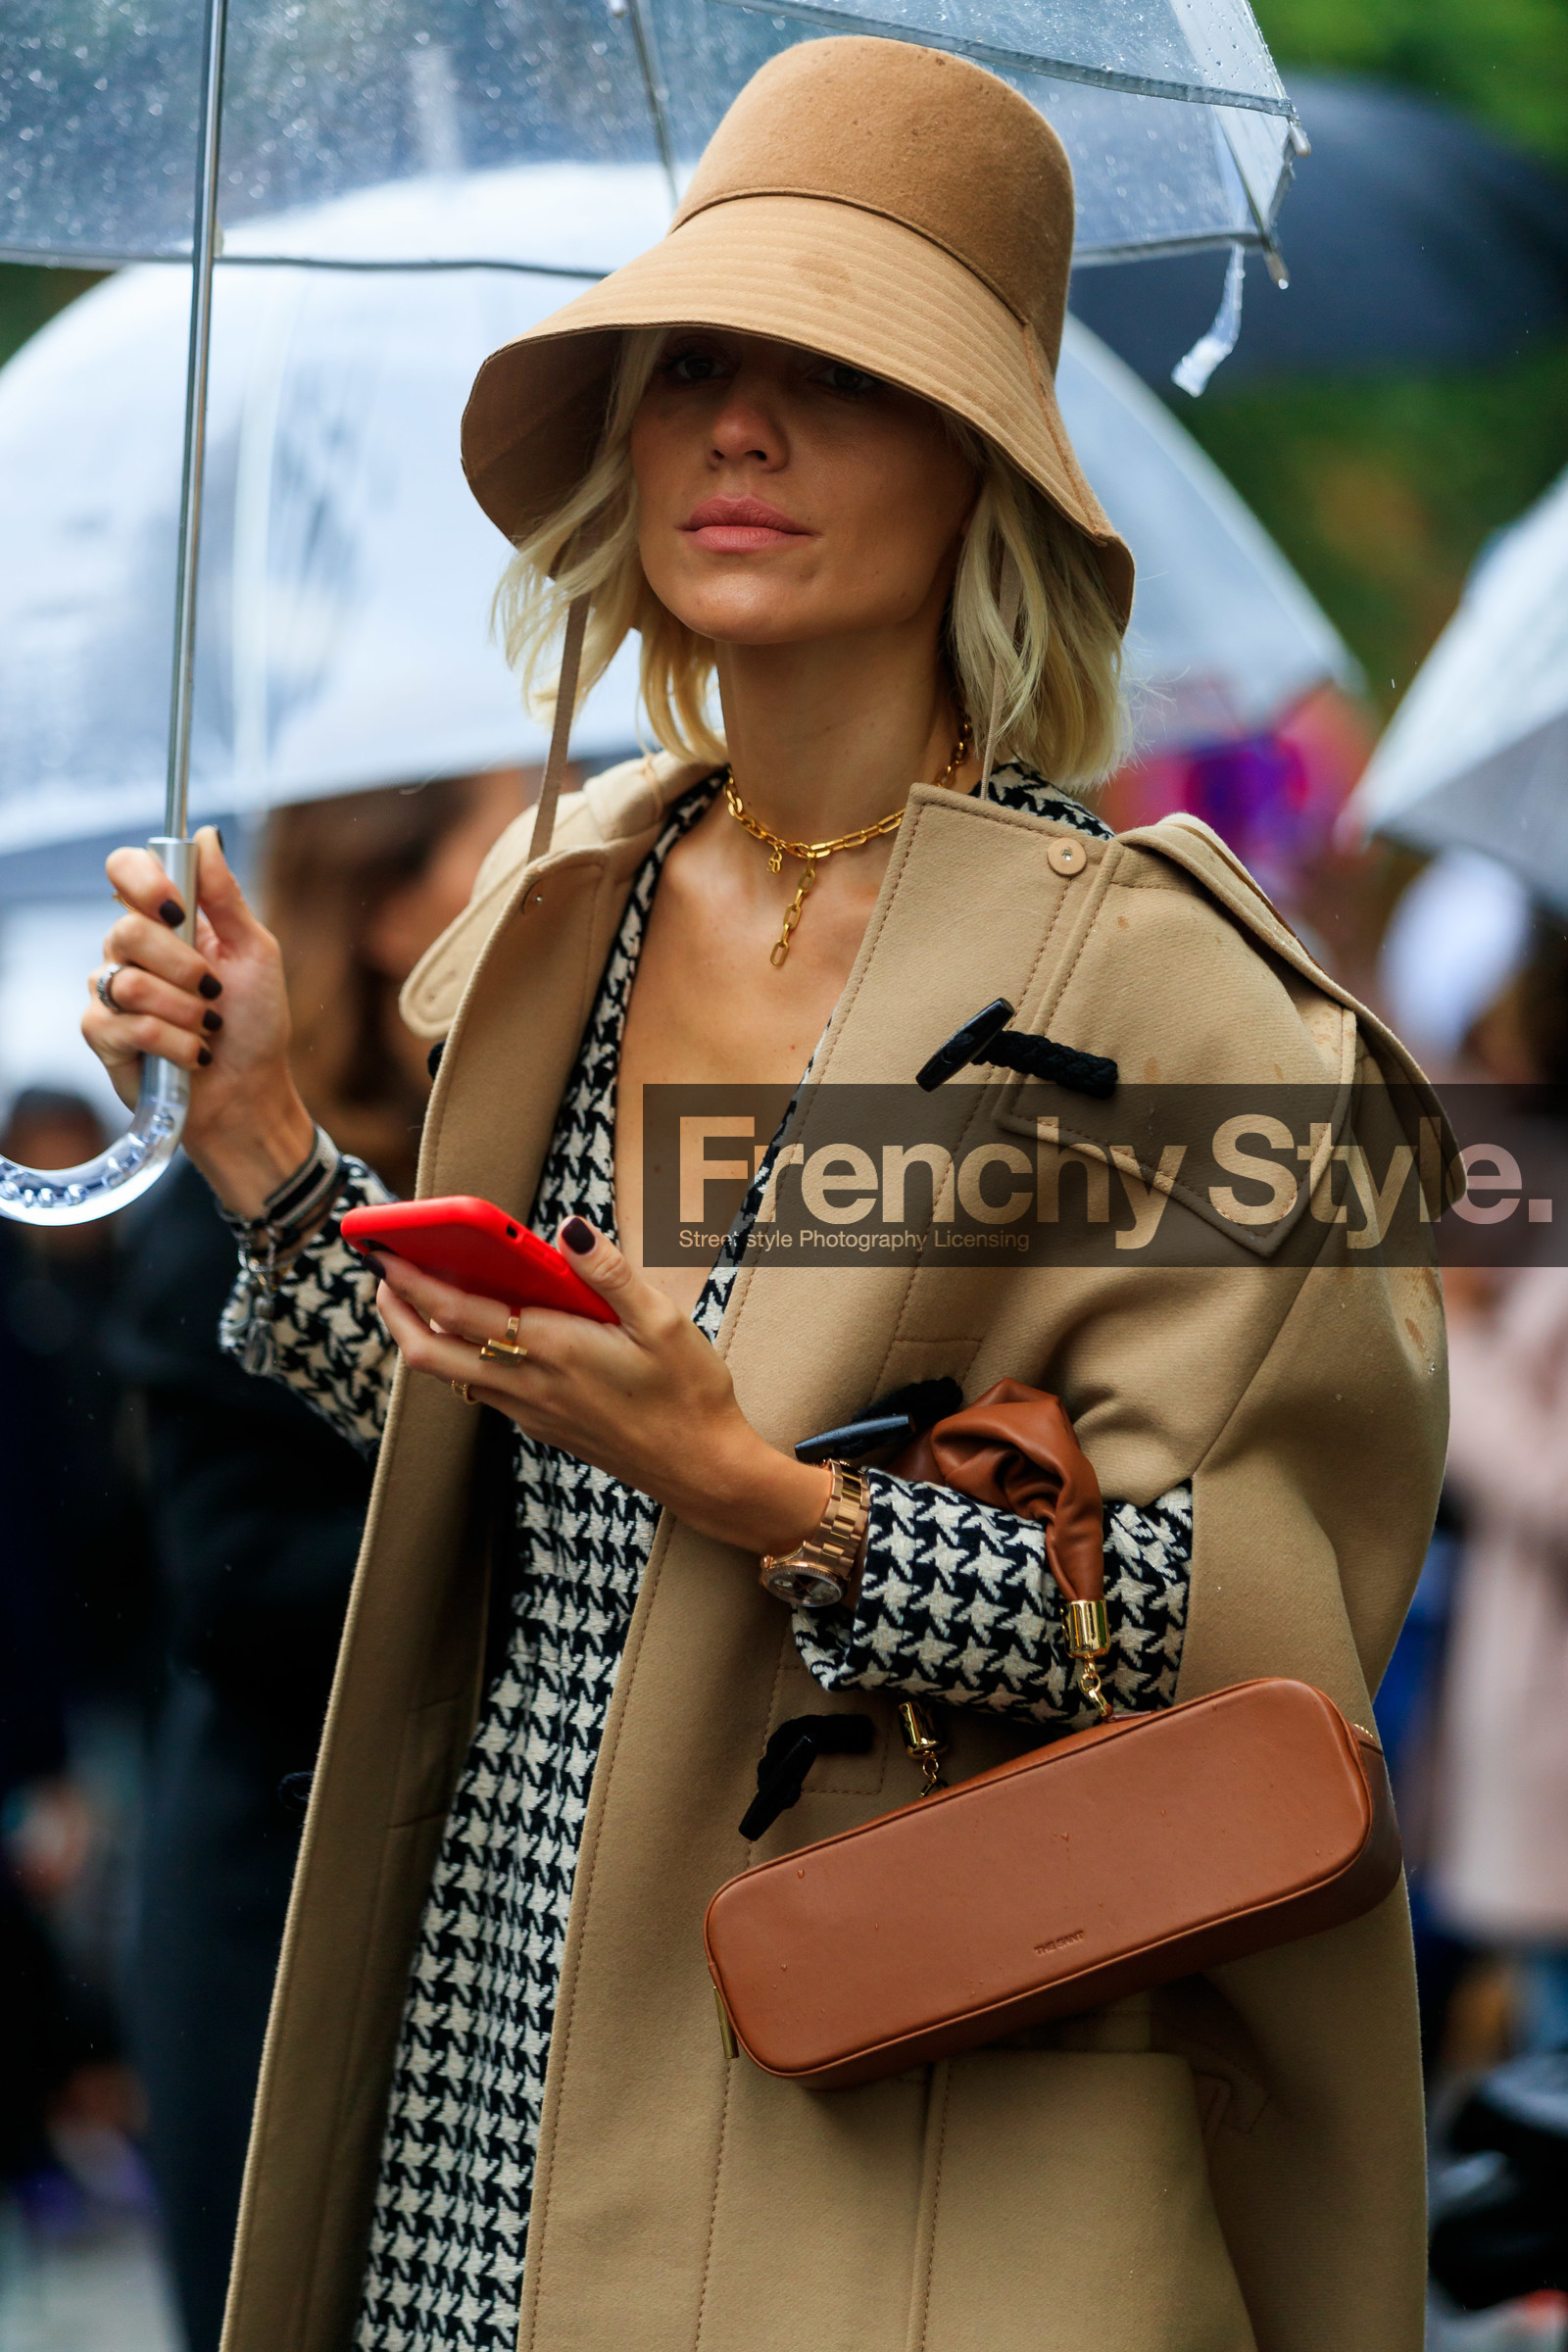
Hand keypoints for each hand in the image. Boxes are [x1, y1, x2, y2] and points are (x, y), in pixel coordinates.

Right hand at [82, 827, 315, 1215]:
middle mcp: (131, 950)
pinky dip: (174, 1043)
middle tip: (215, 992)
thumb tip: (206, 834)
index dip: (144, 880)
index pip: (125, 870)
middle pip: (126, 928)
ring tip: (208, 1029)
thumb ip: (227, 897)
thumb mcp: (256, 953)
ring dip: (186, 1012)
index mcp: (166, 921)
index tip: (178, 906)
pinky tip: (190, 1056)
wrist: (250, 1092)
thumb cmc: (256, 1024)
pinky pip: (128, 1026)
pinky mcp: (103, 1035)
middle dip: (184, 967)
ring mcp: (112, 991)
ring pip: (129, 982)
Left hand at [372, 1217, 831, 1555]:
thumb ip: (609, 1272)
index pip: (458, 1312)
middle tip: (380, 1272)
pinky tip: (479, 1332)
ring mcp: (530, 1410)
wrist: (701, 1470)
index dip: (412, 1280)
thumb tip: (567, 1228)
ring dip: (423, 1336)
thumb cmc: (687, 1393)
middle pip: (431, 1354)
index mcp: (553, 1349)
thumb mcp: (662, 1320)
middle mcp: (528, 1384)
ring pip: (451, 1375)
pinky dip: (461, 1355)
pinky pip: (481, 1388)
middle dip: (395, 1312)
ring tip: (418, 1295)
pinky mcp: (541, 1424)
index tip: (384, 1249)